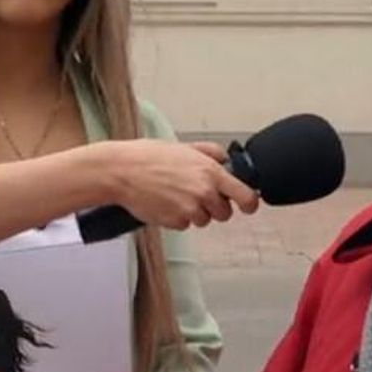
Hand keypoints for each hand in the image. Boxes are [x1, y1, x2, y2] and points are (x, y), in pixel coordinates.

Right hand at [107, 140, 260, 229]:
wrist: (121, 171)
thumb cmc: (148, 157)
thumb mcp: (184, 146)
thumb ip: (210, 152)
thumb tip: (225, 158)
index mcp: (210, 172)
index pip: (245, 196)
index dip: (250, 204)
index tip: (249, 206)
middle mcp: (204, 192)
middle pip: (224, 213)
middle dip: (214, 207)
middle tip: (196, 195)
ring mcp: (189, 209)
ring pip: (203, 220)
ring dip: (194, 212)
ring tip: (175, 195)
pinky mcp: (175, 222)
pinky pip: (184, 225)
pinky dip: (177, 218)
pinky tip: (164, 202)